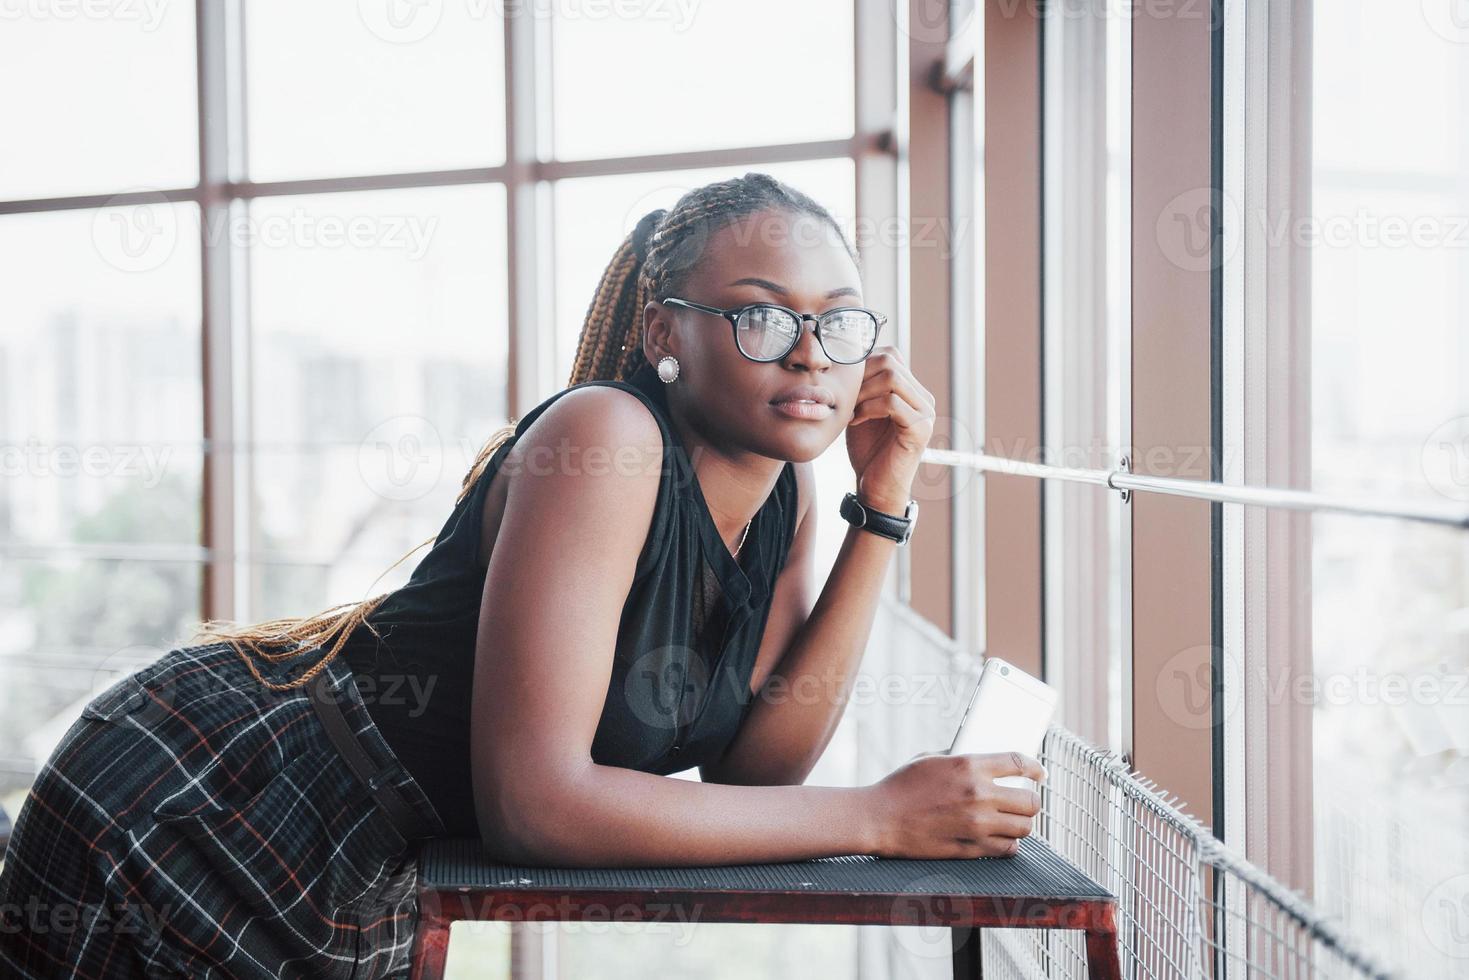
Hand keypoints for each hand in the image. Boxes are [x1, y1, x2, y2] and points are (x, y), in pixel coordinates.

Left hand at [845, 347, 935, 512]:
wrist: (875, 488)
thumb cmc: (867, 450)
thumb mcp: (862, 409)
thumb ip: (863, 386)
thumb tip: (849, 358)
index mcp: (912, 390)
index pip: (889, 355)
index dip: (862, 365)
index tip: (844, 387)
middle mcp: (923, 397)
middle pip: (890, 361)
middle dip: (860, 376)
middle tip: (844, 398)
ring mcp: (925, 412)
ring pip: (892, 378)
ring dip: (862, 392)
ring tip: (850, 410)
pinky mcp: (920, 429)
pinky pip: (892, 403)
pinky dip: (868, 408)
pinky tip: (856, 421)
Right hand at [861, 751, 1046, 858]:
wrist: (879, 818)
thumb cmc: (900, 786)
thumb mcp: (930, 759)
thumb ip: (960, 759)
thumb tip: (983, 763)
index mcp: (969, 766)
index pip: (1019, 764)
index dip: (1036, 768)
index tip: (1040, 774)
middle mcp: (979, 795)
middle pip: (1030, 801)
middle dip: (1031, 801)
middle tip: (1024, 802)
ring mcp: (977, 824)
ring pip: (1024, 828)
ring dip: (1021, 824)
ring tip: (1012, 821)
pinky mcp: (971, 848)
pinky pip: (1007, 849)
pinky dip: (1008, 844)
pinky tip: (999, 838)